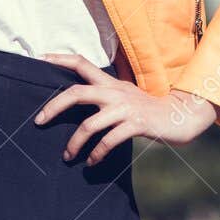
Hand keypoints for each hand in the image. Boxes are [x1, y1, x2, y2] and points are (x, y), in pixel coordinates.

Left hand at [35, 53, 216, 165]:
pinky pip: (108, 140)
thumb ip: (105, 95)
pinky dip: (96, 153)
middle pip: (77, 93)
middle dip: (54, 107)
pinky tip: (91, 162)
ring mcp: (125, 108)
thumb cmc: (148, 109)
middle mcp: (115, 92)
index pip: (82, 63)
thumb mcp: (126, 95)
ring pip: (90, 124)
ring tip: (68, 156)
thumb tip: (79, 100)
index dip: (61, 59)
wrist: (180, 116)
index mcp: (111, 83)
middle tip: (39, 121)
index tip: (41, 58)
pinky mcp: (135, 124)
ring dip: (75, 143)